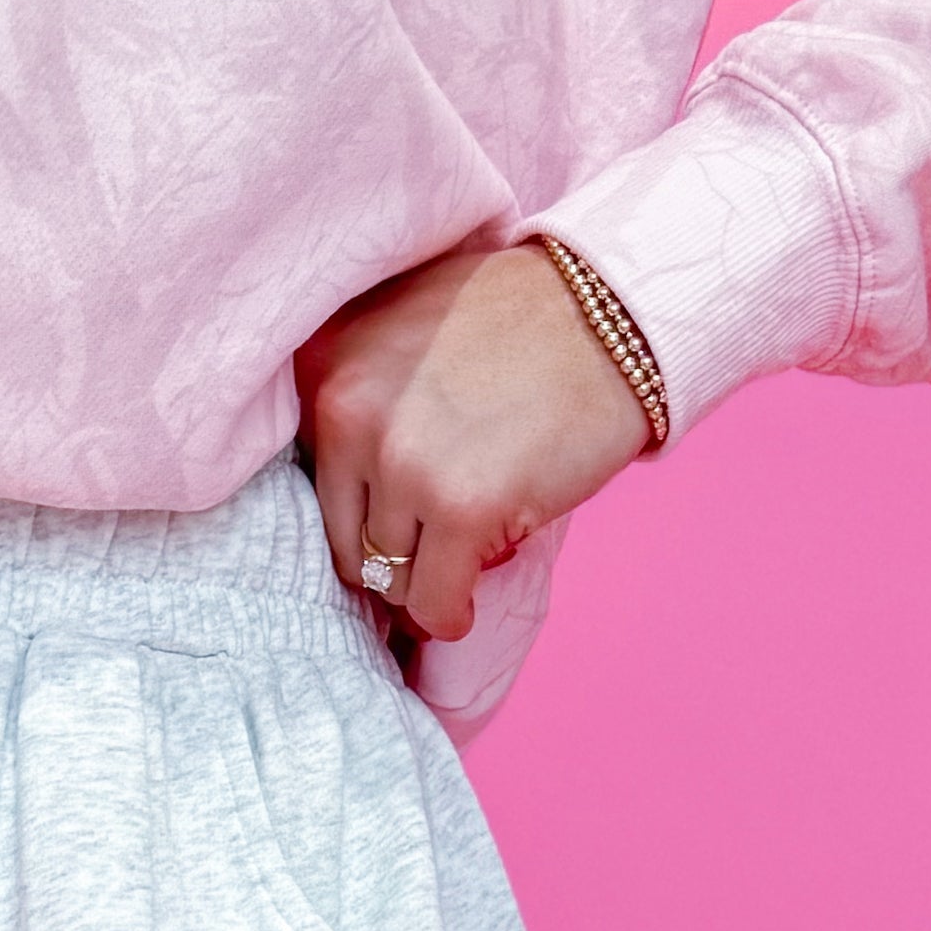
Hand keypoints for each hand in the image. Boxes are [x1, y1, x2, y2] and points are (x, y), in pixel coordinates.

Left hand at [299, 238, 655, 644]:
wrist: (613, 314)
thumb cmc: (522, 323)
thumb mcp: (408, 330)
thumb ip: (365, 394)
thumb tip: (351, 492)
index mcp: (332, 370)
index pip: (318, 489)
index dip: (364, 519)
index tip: (401, 529)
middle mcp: (349, 413)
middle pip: (348, 543)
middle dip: (392, 561)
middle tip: (437, 553)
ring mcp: (403, 462)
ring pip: (388, 579)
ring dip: (428, 583)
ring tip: (466, 557)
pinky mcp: (460, 507)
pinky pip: (433, 602)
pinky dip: (450, 615)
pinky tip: (468, 602)